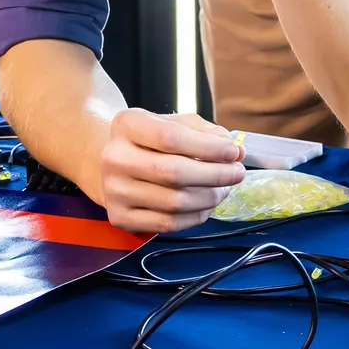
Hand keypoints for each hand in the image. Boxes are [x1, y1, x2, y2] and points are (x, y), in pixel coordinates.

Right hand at [96, 109, 245, 233]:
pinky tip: (206, 205)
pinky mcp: (120, 217)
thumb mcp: (174, 123)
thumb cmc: (151, 141)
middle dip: (215, 175)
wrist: (111, 164)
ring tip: (223, 189)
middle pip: (174, 172)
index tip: (234, 152)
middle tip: (237, 173)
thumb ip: (205, 132)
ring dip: (210, 197)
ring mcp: (114, 191)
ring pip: (175, 202)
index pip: (172, 137)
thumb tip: (235, 152)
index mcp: (127, 125)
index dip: (209, 147)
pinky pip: (168, 224)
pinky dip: (196, 216)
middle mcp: (114, 157)